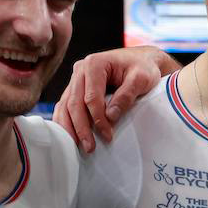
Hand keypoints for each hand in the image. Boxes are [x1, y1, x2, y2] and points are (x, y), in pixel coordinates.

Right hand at [53, 46, 179, 152]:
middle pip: (74, 103)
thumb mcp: (141, 79)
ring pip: (65, 105)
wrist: (141, 60)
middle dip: (81, 127)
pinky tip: (70, 135)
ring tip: (77, 146)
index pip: (91, 97)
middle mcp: (80, 70)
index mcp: (94, 64)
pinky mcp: (76, 88)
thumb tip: (111, 116)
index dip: (97, 119)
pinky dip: (65, 121)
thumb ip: (126, 96)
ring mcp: (76, 79)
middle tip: (89, 147)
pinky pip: (65, 106)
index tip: (108, 135)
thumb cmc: (142, 67)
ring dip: (69, 127)